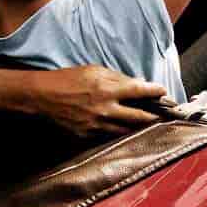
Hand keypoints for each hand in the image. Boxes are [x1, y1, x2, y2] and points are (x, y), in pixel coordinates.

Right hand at [34, 65, 167, 136]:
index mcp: (107, 89)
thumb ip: (116, 78)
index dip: (154, 91)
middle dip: (153, 116)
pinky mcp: (88, 135)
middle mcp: (105, 109)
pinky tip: (123, 129)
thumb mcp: (94, 70)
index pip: (138, 90)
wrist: (43, 96)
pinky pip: (109, 135)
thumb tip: (136, 82)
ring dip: (137, 126)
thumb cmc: (68, 78)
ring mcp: (97, 125)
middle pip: (138, 117)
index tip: (164, 91)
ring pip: (126, 130)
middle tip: (162, 116)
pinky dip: (118, 131)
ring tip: (147, 124)